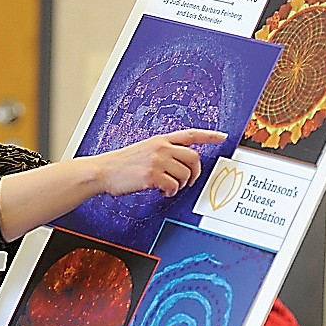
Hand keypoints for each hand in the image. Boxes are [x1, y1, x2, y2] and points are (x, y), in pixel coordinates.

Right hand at [98, 128, 227, 197]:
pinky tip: (163, 191)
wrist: (103, 171)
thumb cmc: (120, 164)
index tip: (222, 136)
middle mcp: (161, 148)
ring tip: (170, 187)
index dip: (209, 135)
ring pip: (185, 174)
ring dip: (181, 184)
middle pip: (194, 158)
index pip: (190, 134)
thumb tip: (178, 163)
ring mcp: (157, 161)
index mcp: (160, 139)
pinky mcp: (152, 175)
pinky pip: (173, 185)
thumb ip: (161, 152)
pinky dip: (171, 191)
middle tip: (189, 180)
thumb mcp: (143, 149)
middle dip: (195, 172)